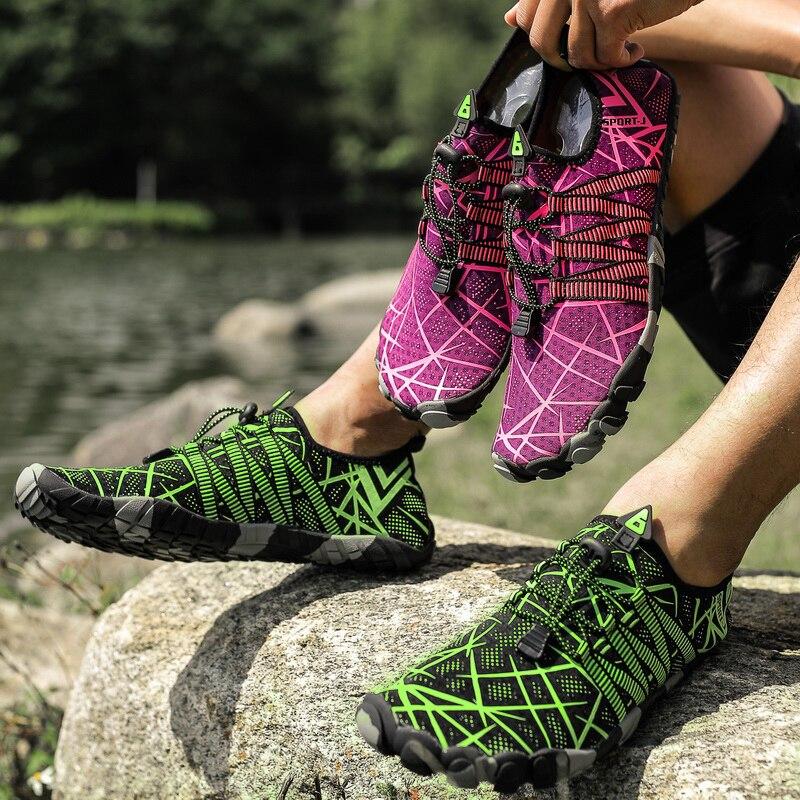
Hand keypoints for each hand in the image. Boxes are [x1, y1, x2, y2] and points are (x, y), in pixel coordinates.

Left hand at [506, 0, 702, 69]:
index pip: (526, 18)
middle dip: (563, 60)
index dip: (542, 39)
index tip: (562, 44)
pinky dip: (623, 60)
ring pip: (578, 54)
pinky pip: (607, 57)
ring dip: (600, 60)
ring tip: (619, 49)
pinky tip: (636, 49)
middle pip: (542, 42)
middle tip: (589, 58)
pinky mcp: (614, 13)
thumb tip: (511, 20)